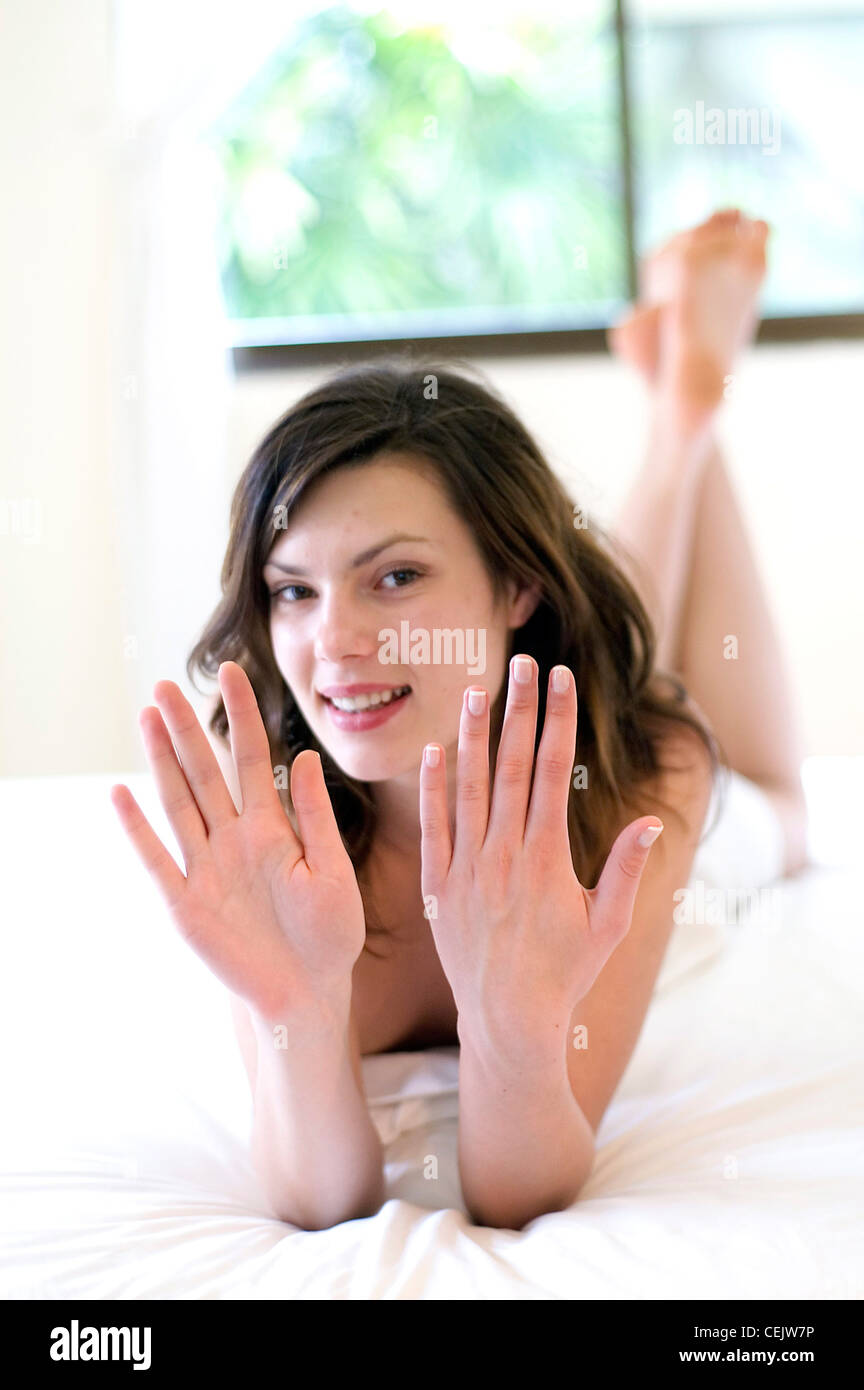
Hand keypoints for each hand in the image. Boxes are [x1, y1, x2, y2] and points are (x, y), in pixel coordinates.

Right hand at [110, 661, 364, 1019]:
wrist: (310, 993)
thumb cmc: (331, 936)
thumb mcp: (334, 873)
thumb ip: (315, 818)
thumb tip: (305, 757)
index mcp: (273, 828)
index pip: (253, 758)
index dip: (242, 715)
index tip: (233, 673)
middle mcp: (234, 839)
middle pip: (205, 771)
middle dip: (186, 729)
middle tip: (165, 685)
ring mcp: (206, 868)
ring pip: (178, 802)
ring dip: (161, 761)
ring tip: (146, 717)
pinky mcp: (186, 904)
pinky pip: (158, 859)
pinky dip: (138, 829)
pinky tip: (121, 794)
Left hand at [419, 655, 663, 1065]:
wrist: (507, 1022)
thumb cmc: (566, 975)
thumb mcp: (608, 926)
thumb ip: (624, 870)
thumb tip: (649, 820)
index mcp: (547, 859)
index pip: (554, 772)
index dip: (559, 721)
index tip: (562, 680)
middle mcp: (503, 855)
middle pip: (514, 767)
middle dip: (521, 710)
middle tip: (524, 662)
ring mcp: (465, 869)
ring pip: (469, 788)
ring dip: (474, 736)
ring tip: (476, 690)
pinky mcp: (437, 887)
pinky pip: (433, 827)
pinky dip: (433, 788)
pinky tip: (434, 751)